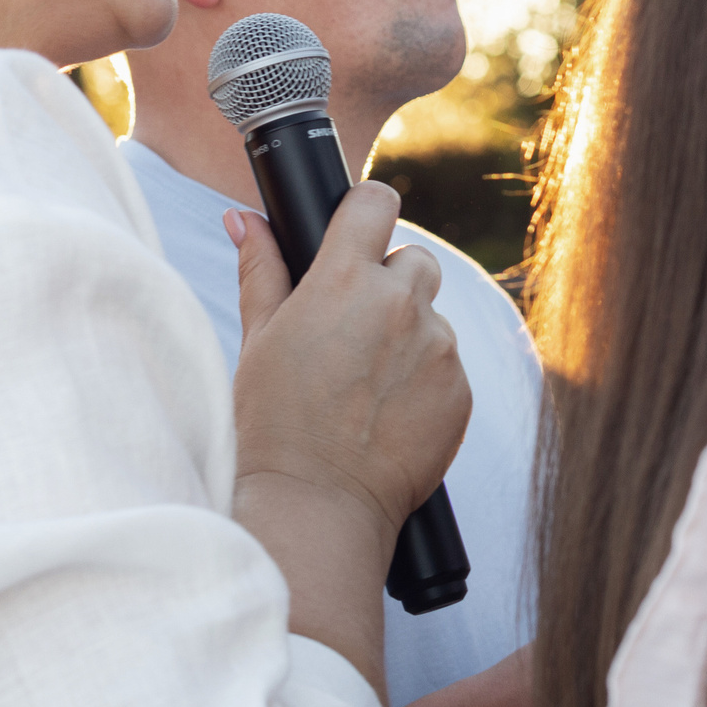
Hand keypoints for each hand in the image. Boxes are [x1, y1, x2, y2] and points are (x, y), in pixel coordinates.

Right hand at [230, 182, 470, 536]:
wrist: (318, 504)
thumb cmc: (274, 423)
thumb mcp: (258, 339)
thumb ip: (261, 270)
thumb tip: (244, 219)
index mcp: (342, 280)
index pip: (375, 203)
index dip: (368, 210)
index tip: (360, 227)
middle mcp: (399, 304)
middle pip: (413, 261)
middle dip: (389, 283)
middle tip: (353, 331)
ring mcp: (438, 347)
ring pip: (432, 318)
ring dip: (408, 337)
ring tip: (365, 386)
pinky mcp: (462, 390)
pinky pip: (448, 367)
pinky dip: (425, 381)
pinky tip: (388, 413)